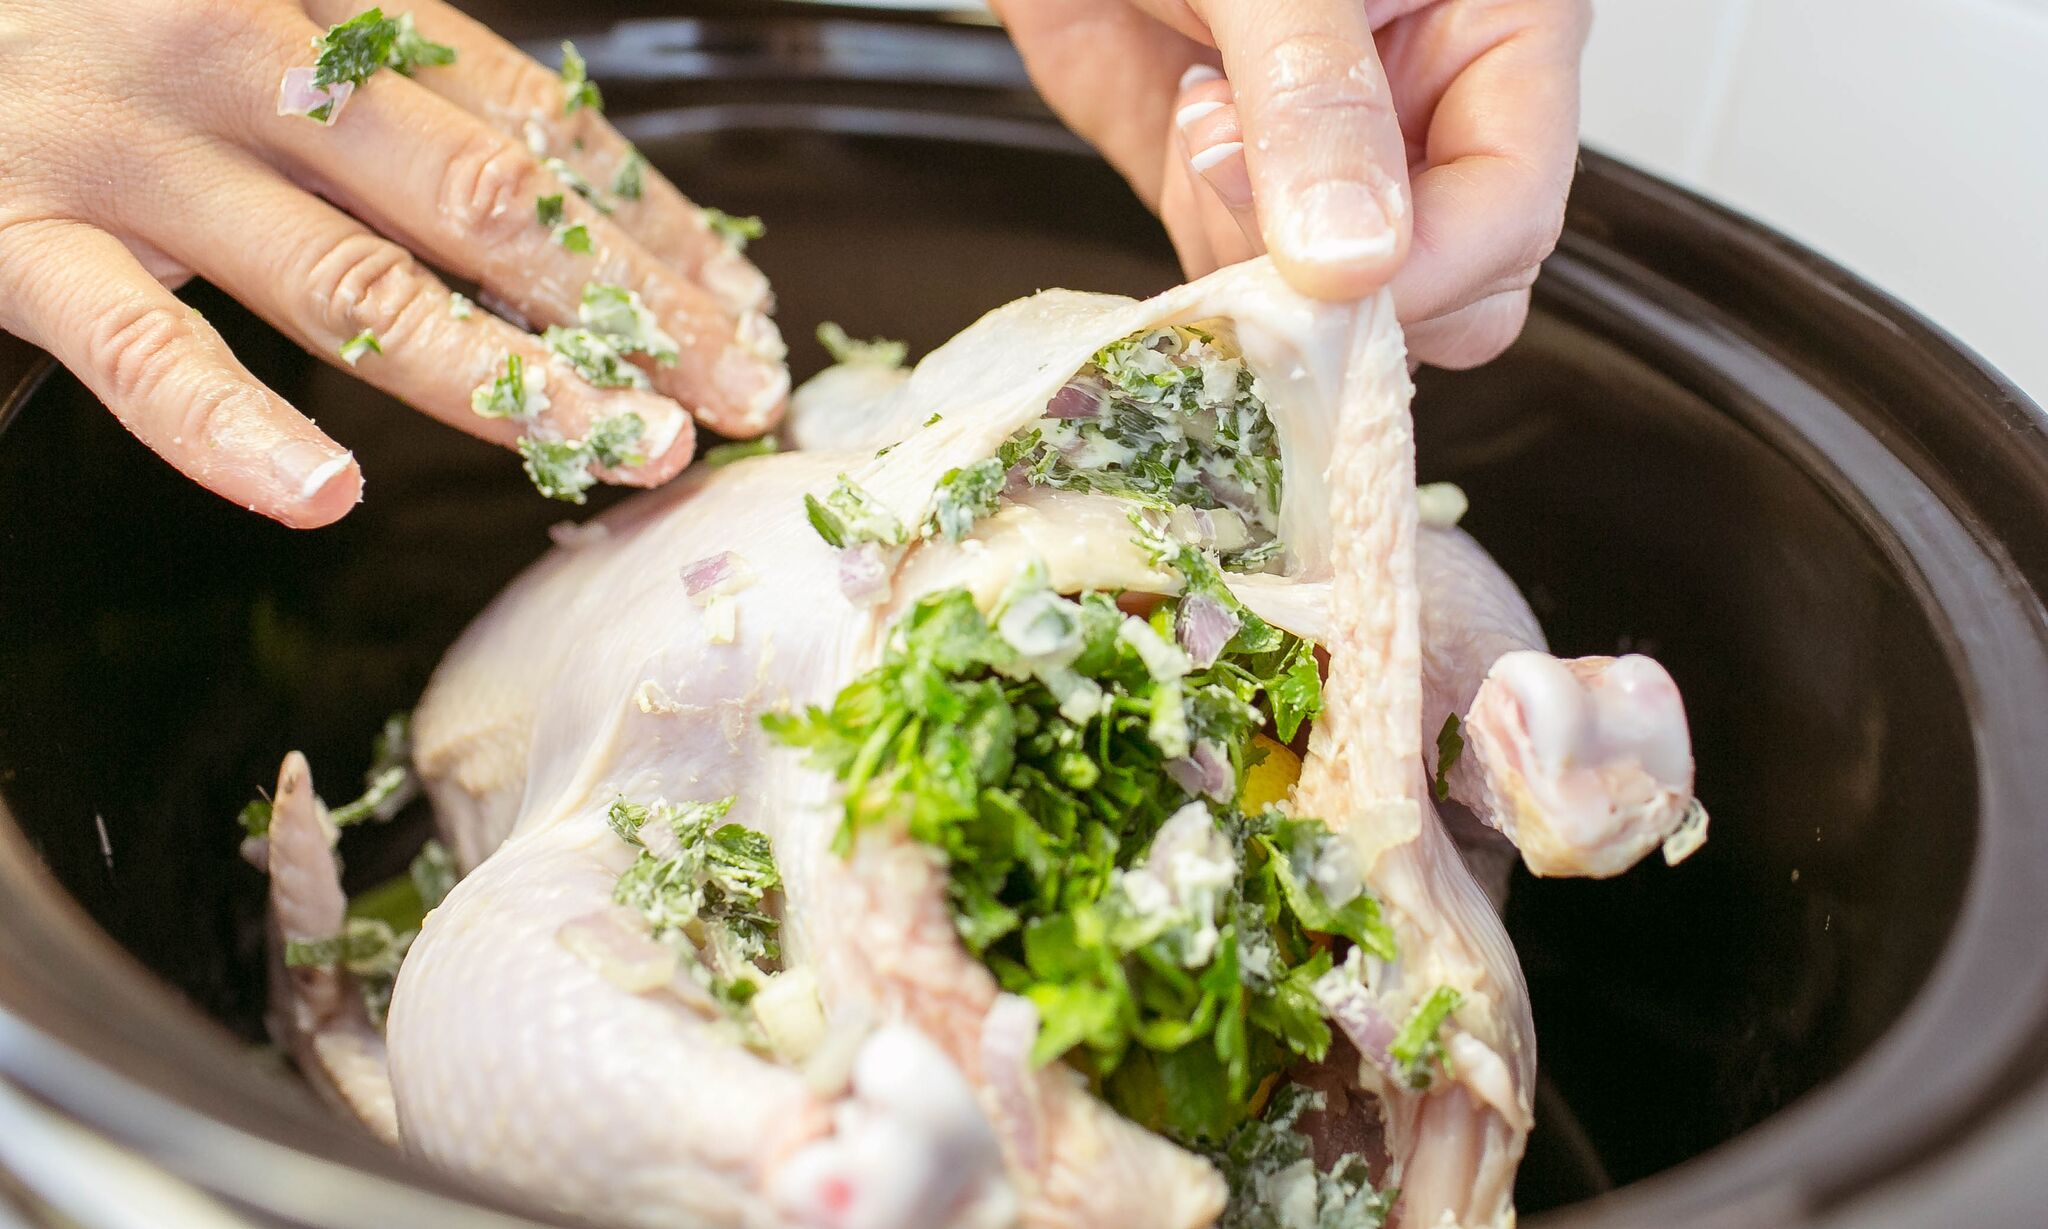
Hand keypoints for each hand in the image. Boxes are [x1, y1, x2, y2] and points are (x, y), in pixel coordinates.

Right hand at [0, 0, 788, 526]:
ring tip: (623, 447)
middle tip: (736, 394)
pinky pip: (137, 350)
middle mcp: (235, 55)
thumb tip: (561, 217)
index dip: (649, 221)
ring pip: (349, 285)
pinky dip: (230, 429)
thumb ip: (384, 95)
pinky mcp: (8, 234)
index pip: (529, 124)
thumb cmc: (81, 22)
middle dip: (628, 309)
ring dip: (504, 381)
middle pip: (479, 205)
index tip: (740, 305)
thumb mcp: (251, 22)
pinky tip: (324, 495)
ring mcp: (125, 149)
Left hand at [994, 0, 1590, 368]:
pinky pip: (1252, 291)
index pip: (1513, 204)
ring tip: (1205, 105)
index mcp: (1494, 28)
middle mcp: (1428, 106)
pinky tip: (1183, 129)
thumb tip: (1354, 255)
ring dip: (1249, 239)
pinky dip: (1202, 243)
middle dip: (1340, 273)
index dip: (1427, 266)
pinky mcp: (1244, 196)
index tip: (1328, 277)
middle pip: (1455, 288)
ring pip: (1342, 308)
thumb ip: (1316, 98)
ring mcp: (1335, 163)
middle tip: (1242, 165)